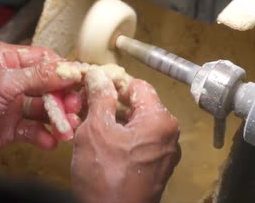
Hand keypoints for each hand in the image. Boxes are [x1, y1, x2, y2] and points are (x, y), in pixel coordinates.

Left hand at [0, 40, 81, 154]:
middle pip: (45, 84)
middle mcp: (5, 77)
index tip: (81, 79)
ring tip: (68, 128)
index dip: (62, 69)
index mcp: (1, 57)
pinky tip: (51, 141)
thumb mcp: (2, 82)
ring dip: (57, 118)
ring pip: (41, 108)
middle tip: (75, 107)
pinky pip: (31, 128)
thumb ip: (38, 75)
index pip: (41, 58)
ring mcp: (7, 102)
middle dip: (62, 97)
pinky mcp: (6, 126)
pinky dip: (42, 134)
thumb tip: (69, 69)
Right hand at [71, 68, 180, 202]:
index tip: (94, 82)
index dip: (114, 81)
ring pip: (136, 125)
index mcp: (160, 120)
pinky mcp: (155, 168)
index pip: (138, 86)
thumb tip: (99, 77)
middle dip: (110, 102)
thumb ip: (99, 98)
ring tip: (87, 122)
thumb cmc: (106, 178)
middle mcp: (169, 135)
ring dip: (113, 121)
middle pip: (138, 105)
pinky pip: (138, 143)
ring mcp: (164, 154)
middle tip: (86, 103)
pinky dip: (120, 138)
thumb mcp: (96, 130)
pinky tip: (99, 141)